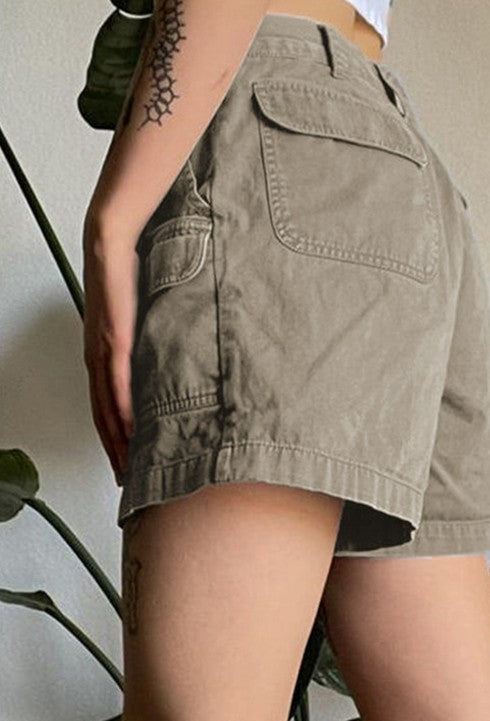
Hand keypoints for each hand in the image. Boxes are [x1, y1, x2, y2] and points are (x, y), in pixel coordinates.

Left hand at [82, 211, 138, 486]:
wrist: (110, 241)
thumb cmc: (123, 272)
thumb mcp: (136, 312)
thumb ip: (142, 336)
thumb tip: (162, 354)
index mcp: (101, 352)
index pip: (104, 404)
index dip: (112, 435)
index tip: (124, 458)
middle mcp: (95, 357)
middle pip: (101, 415)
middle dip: (113, 450)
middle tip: (125, 478)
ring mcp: (103, 350)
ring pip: (106, 407)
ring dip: (116, 440)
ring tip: (128, 466)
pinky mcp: (114, 340)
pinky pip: (117, 383)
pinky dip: (121, 411)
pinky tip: (129, 432)